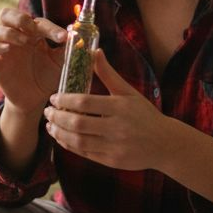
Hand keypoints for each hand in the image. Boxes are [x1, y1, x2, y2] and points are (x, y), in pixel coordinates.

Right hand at [0, 7, 65, 115]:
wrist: (35, 99)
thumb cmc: (48, 76)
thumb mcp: (61, 62)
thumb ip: (68, 48)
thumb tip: (77, 33)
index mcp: (32, 33)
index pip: (38, 22)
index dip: (50, 27)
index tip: (63, 37)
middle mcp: (15, 37)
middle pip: (7, 14)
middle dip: (19, 18)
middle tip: (32, 28)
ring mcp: (3, 50)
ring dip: (8, 32)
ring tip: (24, 42)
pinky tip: (8, 50)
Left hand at [43, 49, 170, 170]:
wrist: (165, 144)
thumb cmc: (145, 115)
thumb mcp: (129, 92)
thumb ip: (108, 74)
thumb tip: (94, 51)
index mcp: (120, 107)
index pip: (85, 102)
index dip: (65, 100)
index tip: (53, 98)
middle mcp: (116, 128)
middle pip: (78, 123)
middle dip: (57, 118)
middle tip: (47, 112)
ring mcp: (114, 147)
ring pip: (78, 141)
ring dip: (59, 133)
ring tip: (50, 126)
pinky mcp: (111, 161)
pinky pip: (84, 153)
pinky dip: (69, 145)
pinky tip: (61, 137)